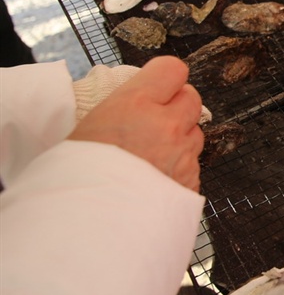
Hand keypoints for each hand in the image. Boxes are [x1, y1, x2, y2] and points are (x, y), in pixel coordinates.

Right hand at [70, 57, 204, 191]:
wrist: (89, 224)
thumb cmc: (78, 176)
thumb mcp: (89, 128)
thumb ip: (122, 108)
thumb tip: (134, 102)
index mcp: (135, 104)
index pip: (172, 69)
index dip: (166, 78)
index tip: (159, 85)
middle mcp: (166, 125)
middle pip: (191, 99)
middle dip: (177, 106)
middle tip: (155, 120)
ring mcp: (182, 153)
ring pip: (195, 134)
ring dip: (180, 140)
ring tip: (150, 156)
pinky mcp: (190, 180)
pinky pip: (193, 165)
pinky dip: (179, 169)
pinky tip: (155, 179)